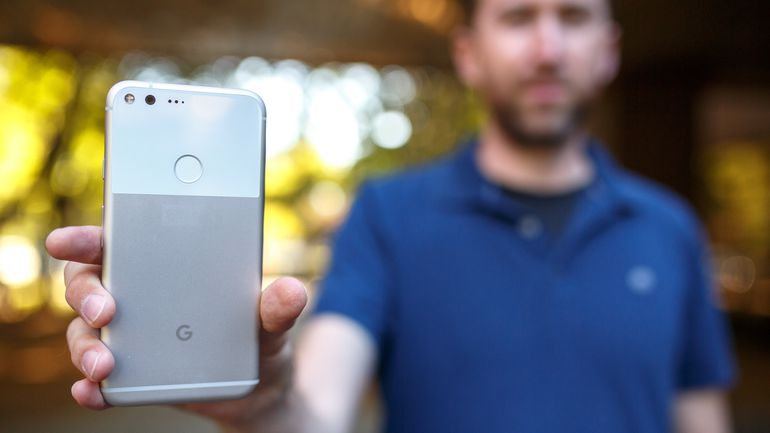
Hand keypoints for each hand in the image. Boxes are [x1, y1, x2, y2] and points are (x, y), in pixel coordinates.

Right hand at [46, 226, 306, 427]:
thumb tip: (290, 291)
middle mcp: (138, 296)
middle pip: (88, 283)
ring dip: (86, 347)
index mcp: (165, 265)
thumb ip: (277, 306)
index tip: (65, 239)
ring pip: (85, 332)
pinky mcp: (130, 376)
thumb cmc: (258, 334)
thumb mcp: (272, 320)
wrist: (260, 387)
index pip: (117, 240)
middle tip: (105, 309)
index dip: (86, 237)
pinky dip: (90, 389)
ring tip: (104, 366)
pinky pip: (97, 381)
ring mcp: (130, 337)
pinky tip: (94, 393)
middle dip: (85, 293)